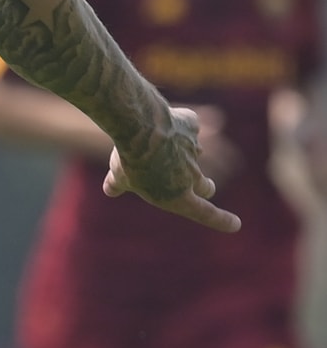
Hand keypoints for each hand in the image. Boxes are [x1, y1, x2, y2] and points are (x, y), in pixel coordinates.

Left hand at [103, 106, 240, 232]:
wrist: (141, 126)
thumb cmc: (129, 158)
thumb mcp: (119, 176)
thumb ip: (117, 185)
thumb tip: (110, 189)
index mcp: (177, 196)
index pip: (204, 213)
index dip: (220, 220)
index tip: (235, 225)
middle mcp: (191, 175)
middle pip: (206, 186)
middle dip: (205, 188)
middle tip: (205, 187)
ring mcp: (196, 150)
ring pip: (197, 155)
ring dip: (186, 154)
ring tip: (161, 145)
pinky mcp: (194, 127)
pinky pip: (190, 128)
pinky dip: (181, 127)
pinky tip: (164, 122)